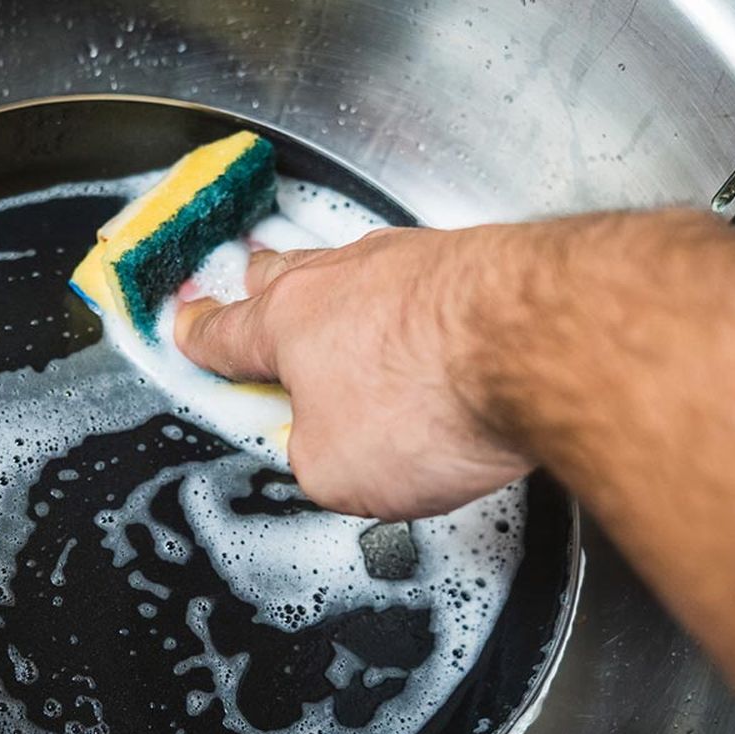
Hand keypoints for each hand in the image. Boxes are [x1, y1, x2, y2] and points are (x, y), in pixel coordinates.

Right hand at [174, 226, 534, 519]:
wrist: (546, 345)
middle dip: (265, 293)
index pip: (224, 331)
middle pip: (285, 277)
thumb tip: (329, 447)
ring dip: (350, 300)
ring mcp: (414, 260)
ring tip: (356, 331)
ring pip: (358, 273)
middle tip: (259, 304)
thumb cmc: (434, 400)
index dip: (199, 338)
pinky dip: (421, 311)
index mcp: (286, 322)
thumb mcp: (336, 472)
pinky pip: (427, 284)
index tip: (188, 329)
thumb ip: (314, 457)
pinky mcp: (479, 264)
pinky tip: (438, 341)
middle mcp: (344, 276)